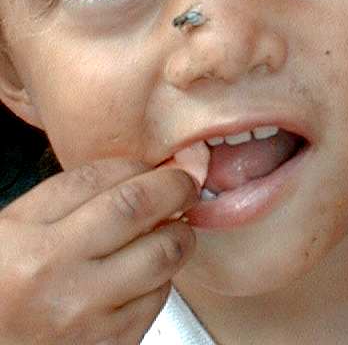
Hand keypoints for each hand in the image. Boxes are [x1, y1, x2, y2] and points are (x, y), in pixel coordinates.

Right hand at [0, 158, 197, 343]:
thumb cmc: (5, 285)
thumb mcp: (17, 229)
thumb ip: (71, 200)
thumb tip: (137, 177)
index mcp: (28, 235)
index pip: (96, 178)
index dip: (136, 165)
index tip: (151, 167)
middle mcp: (56, 273)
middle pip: (136, 208)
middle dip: (174, 187)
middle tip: (184, 185)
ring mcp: (85, 314)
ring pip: (161, 255)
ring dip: (177, 235)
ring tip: (173, 228)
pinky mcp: (110, 344)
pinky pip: (157, 298)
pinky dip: (161, 277)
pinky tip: (146, 273)